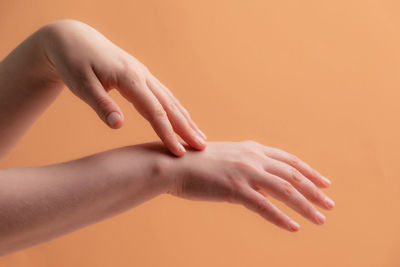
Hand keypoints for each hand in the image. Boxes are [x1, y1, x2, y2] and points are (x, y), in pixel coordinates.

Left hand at [38, 19, 206, 156]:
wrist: (74, 38)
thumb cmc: (74, 62)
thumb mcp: (81, 84)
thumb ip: (101, 105)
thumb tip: (118, 126)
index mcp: (129, 78)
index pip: (154, 111)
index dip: (167, 133)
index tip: (179, 153)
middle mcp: (142, 76)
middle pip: (170, 105)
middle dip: (187, 127)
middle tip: (202, 147)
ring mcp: (144, 75)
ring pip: (170, 99)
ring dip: (186, 119)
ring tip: (199, 136)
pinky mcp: (142, 77)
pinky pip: (164, 95)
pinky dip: (176, 110)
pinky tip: (182, 119)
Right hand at [165, 140, 333, 231]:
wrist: (172, 163)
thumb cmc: (197, 163)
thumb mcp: (228, 160)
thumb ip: (248, 170)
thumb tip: (265, 187)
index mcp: (252, 149)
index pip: (289, 161)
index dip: (309, 172)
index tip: (324, 183)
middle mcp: (253, 158)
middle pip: (293, 175)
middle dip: (314, 191)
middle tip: (330, 204)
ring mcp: (245, 172)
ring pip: (285, 190)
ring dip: (306, 206)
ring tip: (321, 219)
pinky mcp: (234, 189)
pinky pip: (264, 206)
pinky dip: (281, 218)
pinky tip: (294, 228)